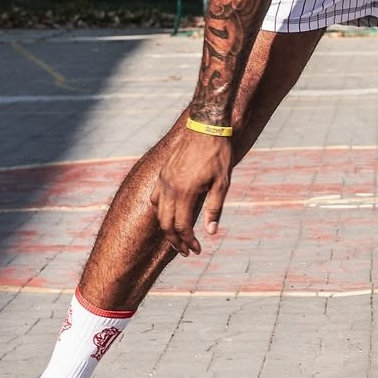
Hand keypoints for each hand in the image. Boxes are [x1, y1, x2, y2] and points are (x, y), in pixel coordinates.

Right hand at [150, 126, 232, 256]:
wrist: (206, 126)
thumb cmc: (218, 154)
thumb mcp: (222, 183)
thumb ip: (214, 209)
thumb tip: (210, 232)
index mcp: (185, 193)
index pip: (181, 227)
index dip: (188, 242)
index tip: (196, 250)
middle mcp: (170, 188)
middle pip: (166, 224)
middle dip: (175, 241)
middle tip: (186, 251)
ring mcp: (164, 180)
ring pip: (158, 212)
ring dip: (166, 227)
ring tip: (178, 236)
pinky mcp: (162, 173)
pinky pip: (155, 197)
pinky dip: (160, 210)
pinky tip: (170, 213)